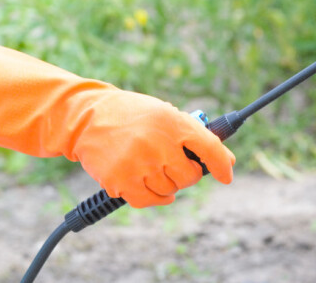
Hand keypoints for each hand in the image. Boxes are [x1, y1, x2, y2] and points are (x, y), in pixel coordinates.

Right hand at [69, 90, 235, 207]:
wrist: (88, 118)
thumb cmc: (136, 116)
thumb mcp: (167, 114)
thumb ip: (196, 135)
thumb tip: (227, 161)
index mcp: (173, 122)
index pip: (210, 148)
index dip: (221, 165)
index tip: (226, 176)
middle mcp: (158, 144)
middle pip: (189, 177)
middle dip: (186, 173)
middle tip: (173, 162)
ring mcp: (138, 164)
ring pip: (169, 191)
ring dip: (166, 184)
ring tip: (152, 165)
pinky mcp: (119, 181)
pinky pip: (147, 201)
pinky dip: (153, 197)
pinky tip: (149, 183)